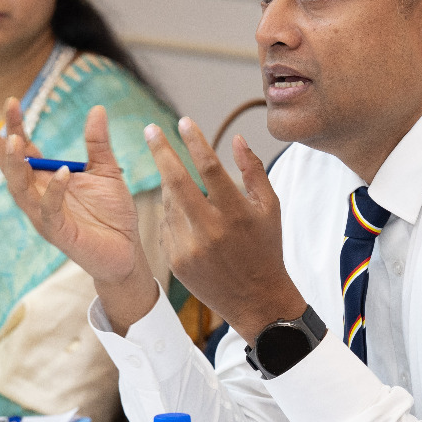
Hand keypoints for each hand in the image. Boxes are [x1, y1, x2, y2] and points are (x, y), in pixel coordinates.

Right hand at [0, 99, 158, 330]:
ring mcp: (45, 216)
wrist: (127, 250)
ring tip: (13, 140)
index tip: (12, 102)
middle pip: (11, 168)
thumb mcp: (107, 170)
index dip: (15, 127)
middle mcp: (39, 196)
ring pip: (20, 189)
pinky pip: (50, 211)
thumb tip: (97, 108)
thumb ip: (98, 142)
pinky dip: (54, 191)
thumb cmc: (112, 213)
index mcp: (46, 179)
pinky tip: (62, 172)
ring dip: (15, 165)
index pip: (24, 150)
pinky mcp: (59, 232)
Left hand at [145, 117, 304, 342]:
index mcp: (236, 213)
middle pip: (176, 182)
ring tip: (179, 179)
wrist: (257, 300)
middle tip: (151, 129)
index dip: (195, 141)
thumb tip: (237, 138)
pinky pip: (167, 225)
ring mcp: (189, 248)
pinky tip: (186, 214)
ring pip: (169, 203)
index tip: (183, 121)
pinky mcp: (176, 261)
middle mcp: (210, 230)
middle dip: (161, 152)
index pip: (210, 167)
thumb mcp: (270, 208)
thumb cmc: (266, 248)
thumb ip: (254, 171)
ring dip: (170, 185)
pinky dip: (173, 212)